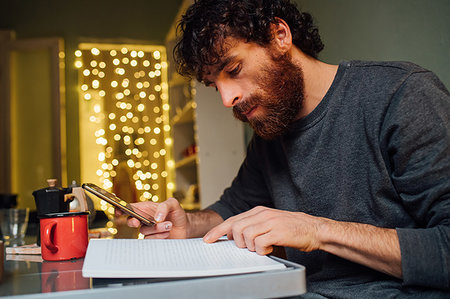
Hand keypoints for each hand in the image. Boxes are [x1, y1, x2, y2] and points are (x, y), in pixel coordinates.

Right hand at [116, 198, 187, 238]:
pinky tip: (167, 233)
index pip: (131, 208)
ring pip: (144, 231)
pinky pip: (150, 240)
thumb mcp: (173, 204)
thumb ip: (164, 206)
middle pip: (131, 221)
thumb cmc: (177, 214)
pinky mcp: (153, 240)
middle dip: (132, 221)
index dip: (121, 209)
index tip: (119, 211)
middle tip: (138, 221)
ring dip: (156, 228)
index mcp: (146, 209)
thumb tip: (156, 217)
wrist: (186, 228)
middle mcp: (144, 220)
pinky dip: (160, 236)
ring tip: (169, 225)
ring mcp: (148, 231)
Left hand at [203, 206, 323, 254]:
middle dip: (236, 242)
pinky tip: (269, 249)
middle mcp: (262, 214)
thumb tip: (235, 236)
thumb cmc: (292, 228)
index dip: (218, 231)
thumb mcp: (270, 222)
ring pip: (245, 236)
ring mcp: (270, 222)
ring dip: (250, 247)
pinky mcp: (277, 232)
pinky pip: (259, 243)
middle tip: (246, 247)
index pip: (232, 220)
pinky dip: (261, 250)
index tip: (208, 239)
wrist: (314, 228)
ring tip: (262, 247)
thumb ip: (254, 226)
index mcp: (258, 211)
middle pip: (235, 228)